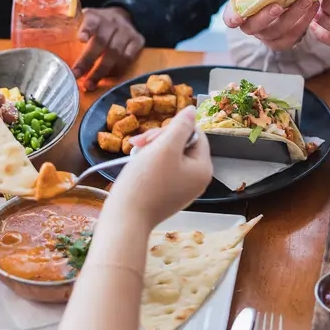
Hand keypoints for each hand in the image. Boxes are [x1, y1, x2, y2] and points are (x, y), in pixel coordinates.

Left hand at [74, 7, 144, 89]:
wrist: (126, 16)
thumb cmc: (99, 24)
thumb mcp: (85, 19)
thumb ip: (72, 28)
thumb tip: (47, 40)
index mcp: (96, 16)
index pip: (91, 21)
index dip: (86, 29)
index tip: (81, 39)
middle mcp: (112, 22)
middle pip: (101, 42)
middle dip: (88, 61)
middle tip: (76, 75)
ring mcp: (127, 32)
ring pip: (115, 53)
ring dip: (102, 71)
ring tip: (90, 84)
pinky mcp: (138, 41)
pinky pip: (128, 59)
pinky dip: (117, 70)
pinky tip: (107, 78)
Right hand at [107, 107, 211, 228]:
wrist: (125, 219)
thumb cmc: (145, 182)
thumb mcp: (165, 147)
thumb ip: (181, 126)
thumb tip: (192, 110)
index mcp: (203, 168)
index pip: (195, 134)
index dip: (173, 129)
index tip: (151, 136)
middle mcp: (197, 180)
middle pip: (182, 144)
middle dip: (159, 140)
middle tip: (137, 144)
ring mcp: (183, 189)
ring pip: (170, 156)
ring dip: (151, 149)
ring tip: (134, 154)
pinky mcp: (167, 195)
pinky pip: (163, 170)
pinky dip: (149, 164)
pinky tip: (135, 167)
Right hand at [223, 0, 318, 50]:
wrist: (282, 1)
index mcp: (240, 11)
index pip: (230, 18)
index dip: (232, 18)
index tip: (237, 18)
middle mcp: (252, 26)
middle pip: (255, 26)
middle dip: (266, 16)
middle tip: (278, 6)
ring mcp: (267, 36)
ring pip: (279, 31)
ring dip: (294, 15)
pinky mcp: (284, 41)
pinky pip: (295, 34)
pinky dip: (306, 20)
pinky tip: (315, 6)